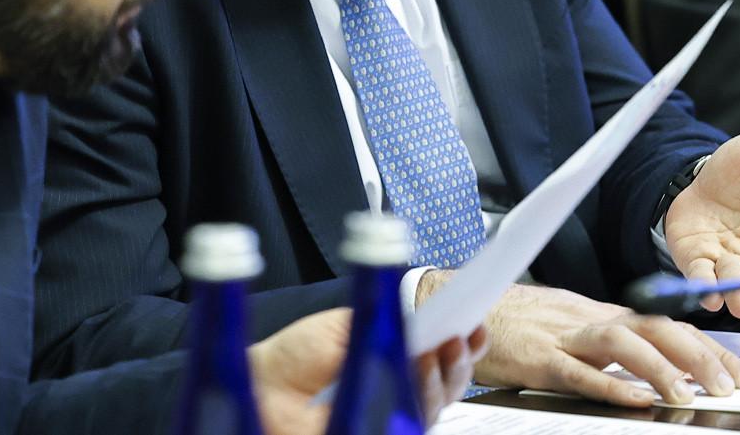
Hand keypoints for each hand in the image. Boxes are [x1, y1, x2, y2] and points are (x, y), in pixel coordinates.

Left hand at [247, 308, 486, 432]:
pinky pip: (413, 422)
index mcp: (395, 361)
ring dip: (445, 375)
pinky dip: (422, 395)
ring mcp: (391, 418)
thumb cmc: (295, 358)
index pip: (443, 358)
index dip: (465, 344)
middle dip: (462, 359)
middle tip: (460, 334)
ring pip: (437, 406)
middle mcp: (398, 393)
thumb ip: (385, 321)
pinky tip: (418, 371)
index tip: (476, 324)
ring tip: (439, 348)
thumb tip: (424, 316)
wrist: (263, 383)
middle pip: (450, 385)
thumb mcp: (343, 326)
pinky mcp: (382, 430)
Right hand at [418, 276, 739, 407]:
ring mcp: (565, 335)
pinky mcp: (539, 357)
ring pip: (623, 343)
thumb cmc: (515, 321)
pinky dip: (610, 384)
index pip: (667, 326)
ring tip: (691, 394)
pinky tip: (637, 399)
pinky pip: (580, 371)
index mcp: (602, 313)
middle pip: (657, 328)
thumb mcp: (570, 326)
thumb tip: (650, 363)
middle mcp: (591, 319)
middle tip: (734, 385)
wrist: (459, 304)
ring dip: (663, 368)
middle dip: (701, 356)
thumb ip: (608, 342)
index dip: (709, 348)